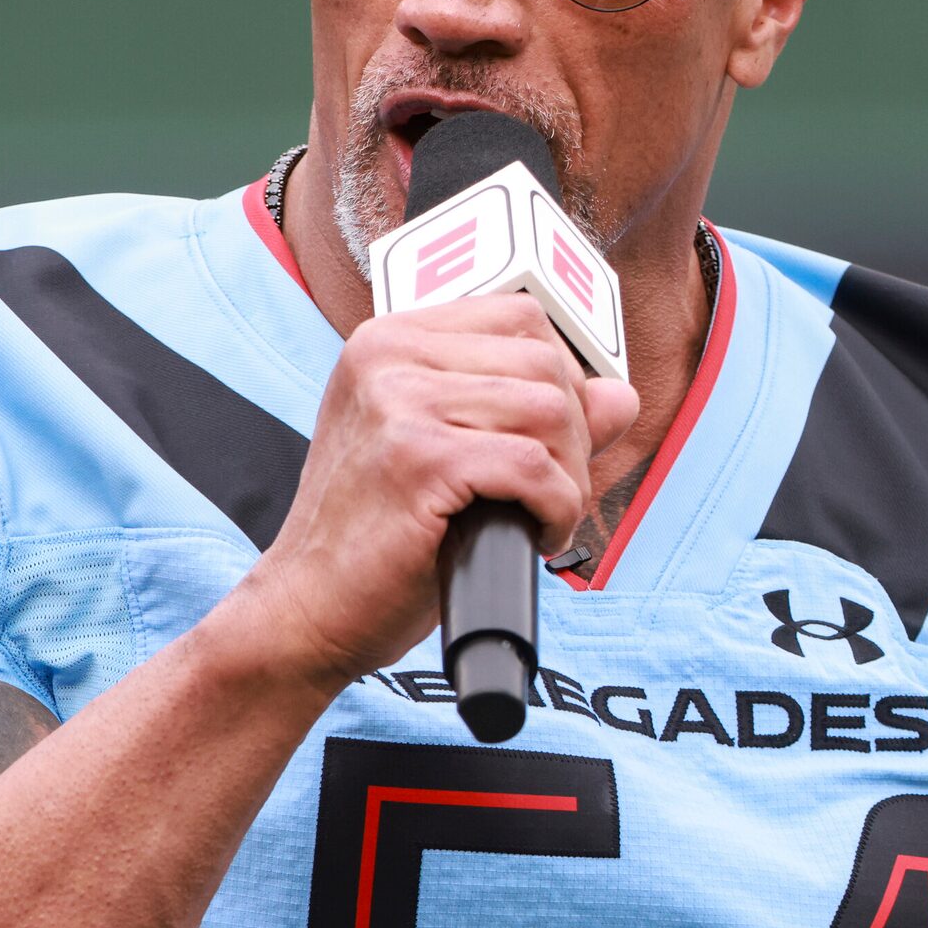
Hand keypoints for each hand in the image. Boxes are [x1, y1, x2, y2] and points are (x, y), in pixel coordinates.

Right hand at [221, 294, 638, 691]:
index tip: (550, 442)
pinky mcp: (418, 460)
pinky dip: (557, 509)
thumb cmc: (375, 539)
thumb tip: (621, 394)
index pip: (521, 318)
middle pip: (546, 364)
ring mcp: (398, 403)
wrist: (307, 609)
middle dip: (573, 437)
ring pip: (551, 411)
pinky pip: (536, 467)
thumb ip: (529, 414)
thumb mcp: (449, 454)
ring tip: (538, 517)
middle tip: (547, 494)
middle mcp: (387, 356)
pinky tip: (534, 536)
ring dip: (569, 477)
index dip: (561, 381)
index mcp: (387, 341)